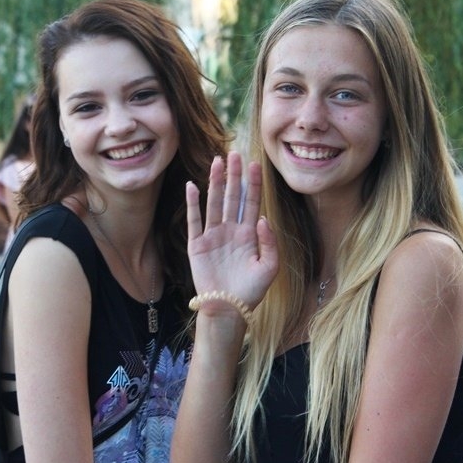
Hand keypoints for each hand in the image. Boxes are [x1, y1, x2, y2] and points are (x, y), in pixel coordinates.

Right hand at [186, 152, 277, 313]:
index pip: (252, 203)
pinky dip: (193, 204)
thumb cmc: (251, 291)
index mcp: (249, 234)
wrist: (228, 309)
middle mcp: (231, 231)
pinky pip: (194, 220)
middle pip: (232, 196)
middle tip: (235, 153)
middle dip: (234, 175)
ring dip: (215, 182)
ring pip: (214, 203)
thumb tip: (263, 218)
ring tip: (217, 161)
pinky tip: (192, 186)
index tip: (256, 164)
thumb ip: (270, 242)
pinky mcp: (197, 245)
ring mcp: (213, 236)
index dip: (253, 184)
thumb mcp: (269, 268)